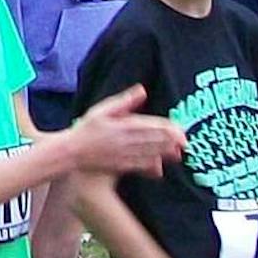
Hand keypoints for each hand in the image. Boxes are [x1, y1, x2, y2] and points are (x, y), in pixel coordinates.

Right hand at [67, 86, 185, 178]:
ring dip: (164, 153)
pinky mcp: (120, 166)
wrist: (71, 152)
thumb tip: (142, 90)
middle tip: (186, 142)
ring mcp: (123, 155)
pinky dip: (151, 166)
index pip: (149, 125)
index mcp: (122, 125)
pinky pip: (139, 166)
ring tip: (179, 153)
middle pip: (152, 140)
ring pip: (148, 153)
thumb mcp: (102, 109)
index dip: (166, 128)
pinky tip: (160, 167)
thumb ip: (124, 101)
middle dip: (170, 141)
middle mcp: (125, 141)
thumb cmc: (86, 128)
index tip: (180, 129)